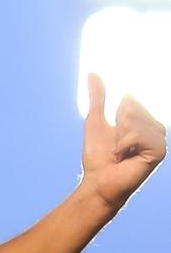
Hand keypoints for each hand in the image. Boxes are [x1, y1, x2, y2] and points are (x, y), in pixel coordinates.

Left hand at [81, 73, 166, 208]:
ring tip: (119, 151)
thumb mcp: (95, 119)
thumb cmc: (98, 154)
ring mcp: (158, 140)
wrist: (98, 180)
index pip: (130, 98)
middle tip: (116, 143)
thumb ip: (98, 97)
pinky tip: (123, 157)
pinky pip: (137, 134)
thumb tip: (92, 73)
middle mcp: (154, 128)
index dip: (118, 109)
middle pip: (130, 105)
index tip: (116, 122)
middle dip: (116, 124)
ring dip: (118, 136)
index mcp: (142, 120)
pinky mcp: (159, 151)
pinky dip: (123, 144)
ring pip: (132, 119)